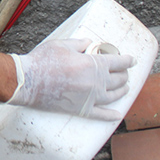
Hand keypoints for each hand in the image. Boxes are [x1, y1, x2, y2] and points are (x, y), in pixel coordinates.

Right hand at [6, 38, 134, 119]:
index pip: (118, 62)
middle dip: (124, 75)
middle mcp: (95, 82)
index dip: (127, 60)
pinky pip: (100, 114)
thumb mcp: (62, 44)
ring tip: (124, 88)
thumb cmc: (43, 60)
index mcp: (92, 64)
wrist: (28, 81)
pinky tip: (117, 115)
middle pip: (118, 79)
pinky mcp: (80, 109)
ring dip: (122, 91)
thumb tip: (89, 44)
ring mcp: (90, 98)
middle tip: (124, 72)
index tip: (131, 60)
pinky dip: (111, 115)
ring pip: (113, 96)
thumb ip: (79, 43)